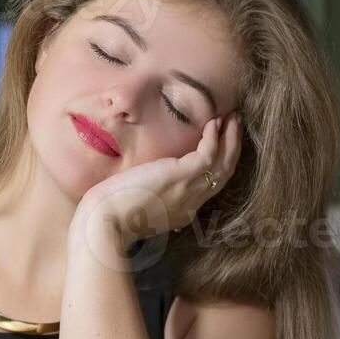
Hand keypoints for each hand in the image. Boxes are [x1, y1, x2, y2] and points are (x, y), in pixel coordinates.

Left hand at [72, 112, 241, 249]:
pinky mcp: (181, 176)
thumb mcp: (139, 208)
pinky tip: (213, 123)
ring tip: (232, 118)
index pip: (211, 186)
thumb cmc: (112, 214)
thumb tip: (153, 187)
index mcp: (183, 211)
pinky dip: (214, 138)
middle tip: (235, 124)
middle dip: (232, 147)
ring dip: (231, 139)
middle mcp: (192, 203)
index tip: (221, 142)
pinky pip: (208, 154)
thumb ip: (152, 200)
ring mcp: (189, 190)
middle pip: (223, 174)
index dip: (220, 163)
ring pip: (223, 164)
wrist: (105, 220)